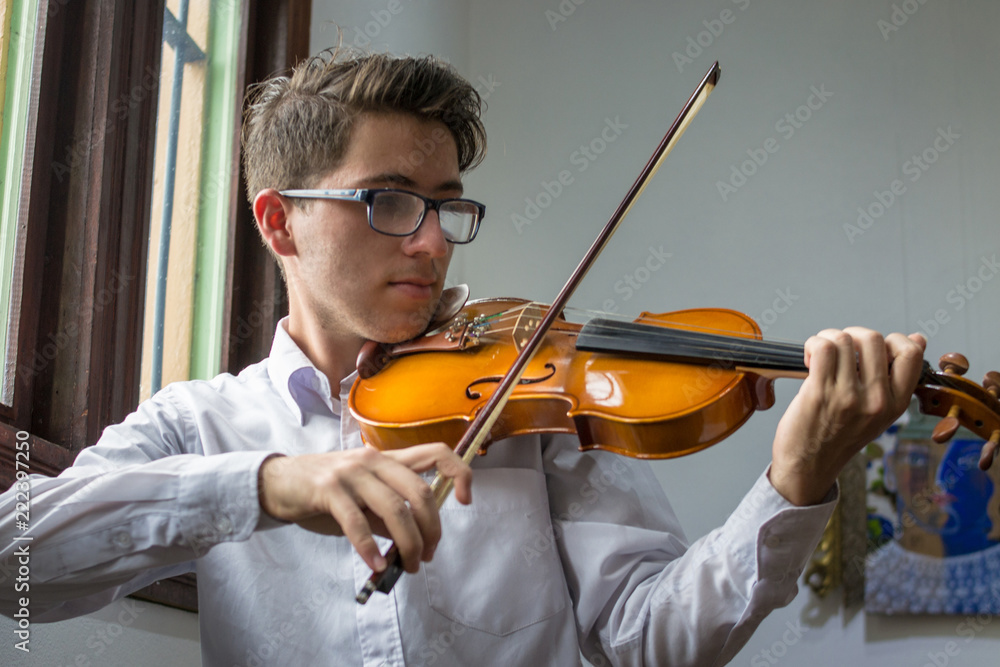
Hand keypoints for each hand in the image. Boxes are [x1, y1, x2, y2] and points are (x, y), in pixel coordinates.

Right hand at [257, 443, 471, 573]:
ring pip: (395, 509)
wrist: (276, 482)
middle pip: (420, 492)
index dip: (459, 473)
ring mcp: (351, 472)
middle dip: (431, 530)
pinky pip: (357, 523)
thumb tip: (413, 542)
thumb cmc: (323, 492)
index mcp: (387, 458)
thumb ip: (387, 514)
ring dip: (407, 544)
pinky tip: (374, 565)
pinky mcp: (328, 489)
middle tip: (427, 555)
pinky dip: (370, 548)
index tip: (464, 501)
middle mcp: (374, 459)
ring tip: (406, 566)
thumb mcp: (361, 499)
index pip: (436, 452)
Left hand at [770, 327, 925, 505]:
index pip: (911, 354)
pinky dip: (814, 344)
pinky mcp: (820, 393)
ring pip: (845, 339)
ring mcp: (848, 397)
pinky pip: (823, 348)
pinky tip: (810, 359)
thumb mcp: (879, 412)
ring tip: (821, 356)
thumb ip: (895, 378)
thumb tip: (917, 339)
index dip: (892, 340)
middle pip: (874, 338)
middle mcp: (876, 401)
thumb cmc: (839, 436)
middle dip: (853, 335)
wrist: (809, 465)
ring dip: (828, 338)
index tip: (871, 349)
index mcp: (896, 405)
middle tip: (840, 350)